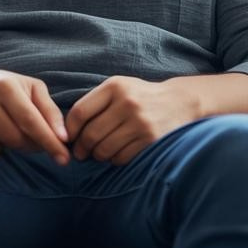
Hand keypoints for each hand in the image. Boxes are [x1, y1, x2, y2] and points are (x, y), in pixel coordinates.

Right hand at [0, 67, 70, 165]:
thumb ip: (49, 110)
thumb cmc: (8, 84)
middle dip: (37, 145)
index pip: (30, 120)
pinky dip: (6, 146)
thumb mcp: (33, 88)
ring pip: (6, 144)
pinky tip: (7, 133)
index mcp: (5, 87)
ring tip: (27, 132)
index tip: (64, 157)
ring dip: (23, 145)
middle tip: (48, 144)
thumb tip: (63, 136)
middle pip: (17, 136)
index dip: (48, 139)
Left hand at [65, 76, 201, 165]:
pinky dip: (115, 160)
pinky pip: (121, 157)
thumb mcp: (119, 88)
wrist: (180, 102)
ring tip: (99, 154)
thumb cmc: (141, 96)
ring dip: (98, 156)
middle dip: (82, 148)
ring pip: (104, 149)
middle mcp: (128, 102)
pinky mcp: (151, 139)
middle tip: (81, 153)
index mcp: (115, 87)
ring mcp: (141, 122)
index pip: (80, 112)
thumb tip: (67, 131)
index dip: (70, 130)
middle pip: (91, 134)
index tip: (69, 139)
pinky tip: (117, 154)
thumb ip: (94, 103)